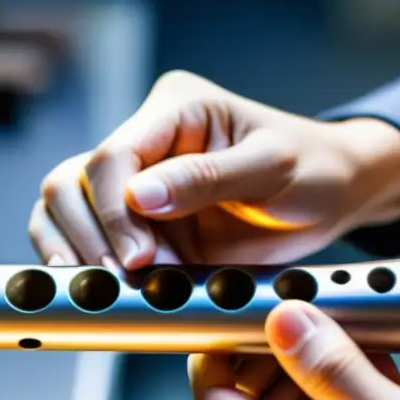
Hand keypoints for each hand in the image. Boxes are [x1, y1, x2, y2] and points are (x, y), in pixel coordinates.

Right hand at [29, 70, 399, 268]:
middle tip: (129, 277)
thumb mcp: (273, 167)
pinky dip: (92, 265)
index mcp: (176, 110)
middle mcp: (148, 141)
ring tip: (118, 287)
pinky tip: (111, 289)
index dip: (114, 209)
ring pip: (66, 208)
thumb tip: (140, 195)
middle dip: (92, 234)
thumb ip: (208, 178)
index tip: (140, 256)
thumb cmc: (313, 168)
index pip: (114, 154)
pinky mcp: (142, 222)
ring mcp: (139, 182)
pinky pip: (91, 238)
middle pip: (74, 180)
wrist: (333, 194)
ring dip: (82, 252)